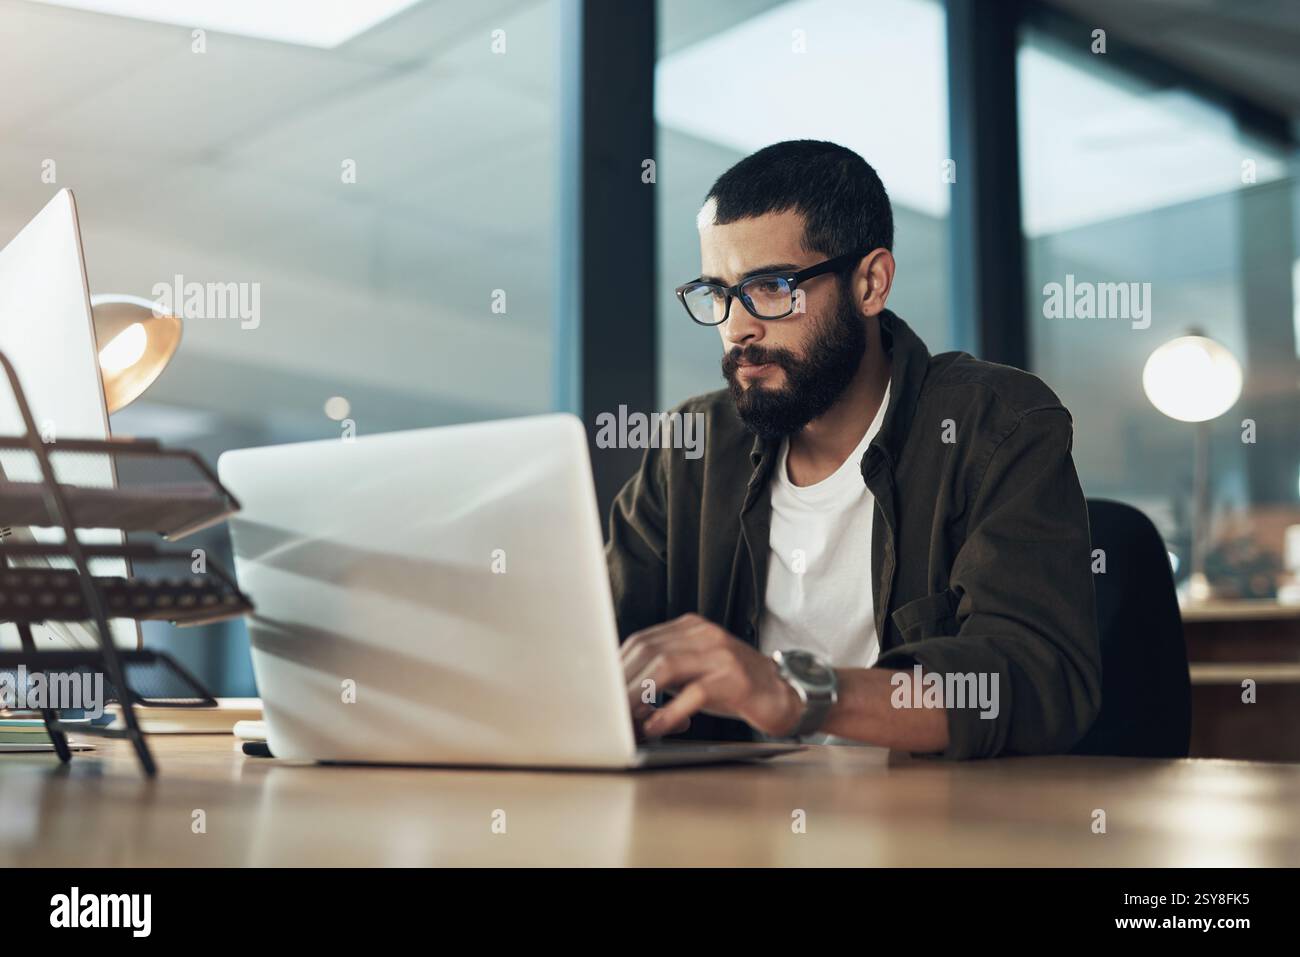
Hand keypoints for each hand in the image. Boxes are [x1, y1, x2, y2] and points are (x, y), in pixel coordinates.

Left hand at [620, 613, 803, 737]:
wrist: (786, 694)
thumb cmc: (735, 687)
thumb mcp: (696, 672)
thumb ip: (664, 675)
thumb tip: (622, 695)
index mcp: (691, 628)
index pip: (641, 641)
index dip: (617, 668)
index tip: (601, 693)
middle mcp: (704, 634)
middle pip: (648, 651)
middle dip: (623, 683)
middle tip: (608, 712)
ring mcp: (721, 654)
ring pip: (666, 666)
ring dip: (640, 696)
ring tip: (627, 720)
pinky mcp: (735, 679)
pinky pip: (694, 692)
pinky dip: (670, 712)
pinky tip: (657, 727)